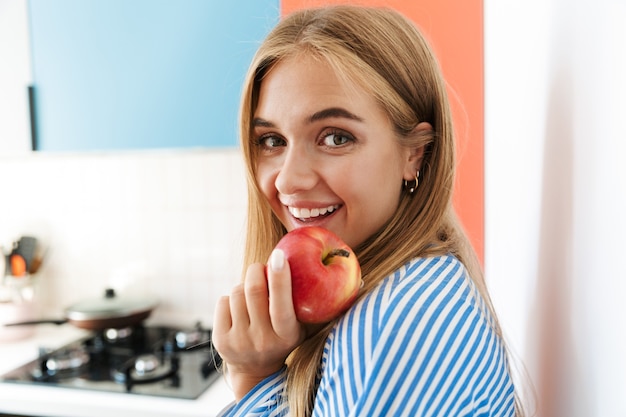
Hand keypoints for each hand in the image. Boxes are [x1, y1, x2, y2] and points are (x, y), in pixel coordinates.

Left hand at [212, 249, 305, 399]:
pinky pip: (223, 302)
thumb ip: (311, 303)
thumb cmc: (283, 335)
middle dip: (256, 270)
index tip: (279, 255)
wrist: (255, 370)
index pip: (281, 304)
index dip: (280, 277)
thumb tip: (340, 272)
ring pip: (237, 293)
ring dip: (244, 285)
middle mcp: (262, 341)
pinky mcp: (220, 341)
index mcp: (286, 335)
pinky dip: (231, 298)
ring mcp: (239, 342)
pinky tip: (239, 308)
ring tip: (251, 295)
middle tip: (261, 266)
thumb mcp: (301, 325)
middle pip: (254, 291)